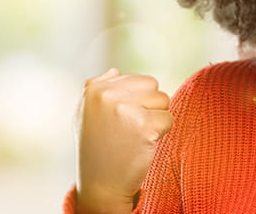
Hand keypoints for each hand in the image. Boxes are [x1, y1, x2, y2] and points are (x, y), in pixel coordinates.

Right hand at [76, 68, 172, 212]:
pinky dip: (162, 134)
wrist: (101, 184)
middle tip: (132, 129)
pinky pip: (169, 119)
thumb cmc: (95, 148)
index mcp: (95, 88)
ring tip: (136, 136)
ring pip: (164, 101)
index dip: (138, 102)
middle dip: (150, 107)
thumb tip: (115, 70)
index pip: (140, 80)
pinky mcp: (144, 126)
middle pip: (154, 88)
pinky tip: (143, 145)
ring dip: (157, 120)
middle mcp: (108, 95)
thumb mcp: (86, 114)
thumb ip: (97, 89)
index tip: (122, 121)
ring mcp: (126, 109)